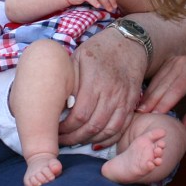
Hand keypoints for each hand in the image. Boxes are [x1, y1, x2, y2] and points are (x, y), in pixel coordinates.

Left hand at [58, 26, 145, 146]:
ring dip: (89, 140)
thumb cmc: (98, 50)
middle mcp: (111, 92)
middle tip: (62, 140)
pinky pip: (121, 127)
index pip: (80, 114)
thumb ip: (68, 81)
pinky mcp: (131, 103)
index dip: (66, 128)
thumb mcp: (77, 58)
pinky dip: (108, 139)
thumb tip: (54, 103)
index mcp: (94, 80)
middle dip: (74, 138)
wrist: (129, 43)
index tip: (55, 130)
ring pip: (107, 130)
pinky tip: (95, 141)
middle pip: (93, 126)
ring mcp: (123, 99)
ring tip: (75, 141)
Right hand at [138, 41, 185, 129]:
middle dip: (150, 101)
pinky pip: (157, 76)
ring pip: (156, 80)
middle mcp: (180, 63)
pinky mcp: (169, 60)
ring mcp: (173, 60)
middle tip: (138, 115)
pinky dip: (150, 88)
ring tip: (138, 109)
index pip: (173, 91)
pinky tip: (144, 99)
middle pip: (161, 85)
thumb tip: (183, 128)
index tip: (152, 117)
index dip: (161, 105)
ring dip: (147, 95)